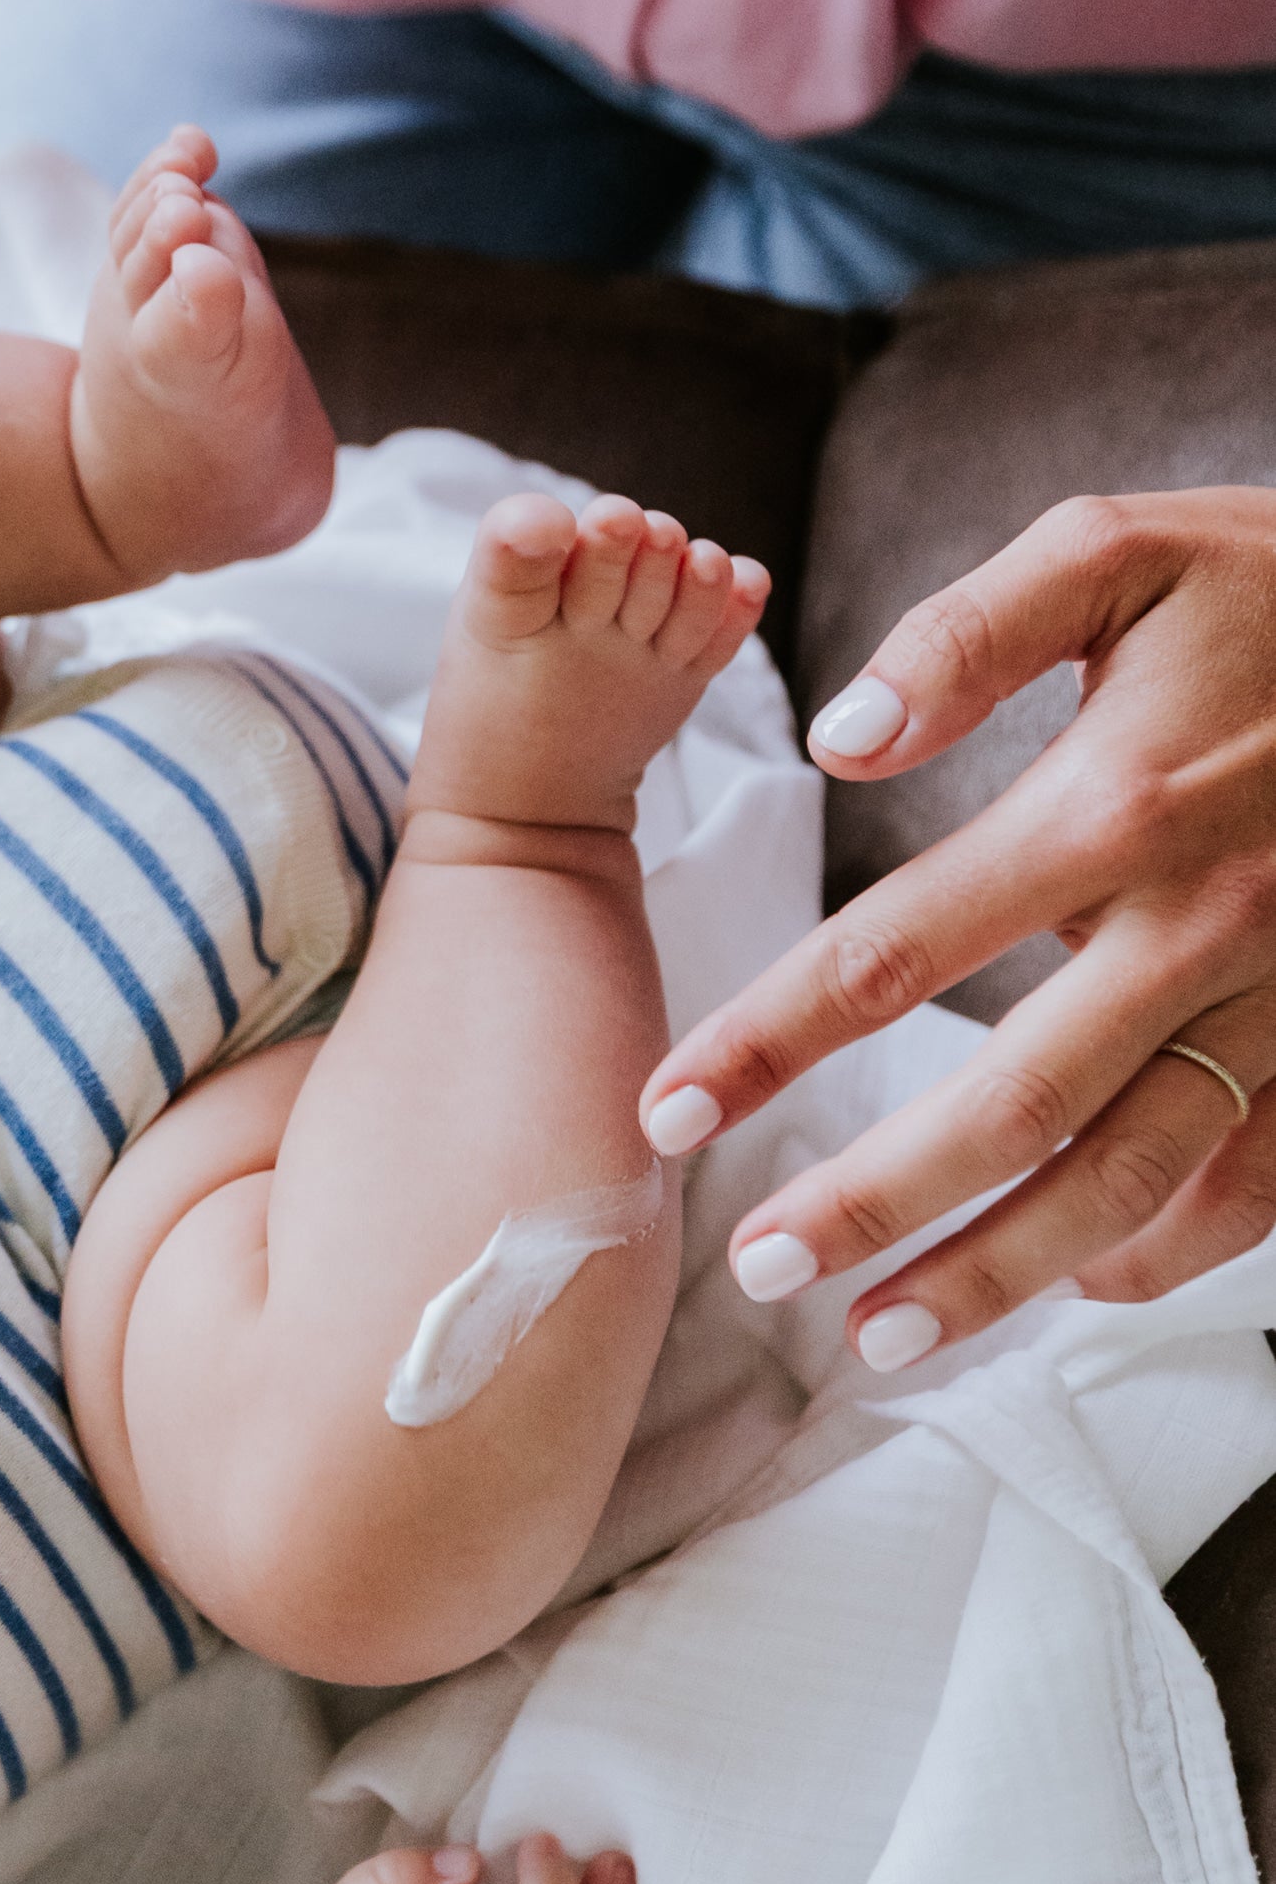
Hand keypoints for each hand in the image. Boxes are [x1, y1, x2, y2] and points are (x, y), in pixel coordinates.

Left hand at [644, 488, 1275, 1360]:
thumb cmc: (1265, 580)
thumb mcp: (1112, 548)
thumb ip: (962, 637)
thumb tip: (837, 741)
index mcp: (1108, 808)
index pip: (889, 954)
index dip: (766, 1042)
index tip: (668, 1110)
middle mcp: (1191, 927)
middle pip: (1005, 1107)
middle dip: (869, 1200)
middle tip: (757, 1262)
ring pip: (1127, 1177)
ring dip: (999, 1271)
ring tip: (879, 1334)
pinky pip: (1252, 1183)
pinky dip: (1165, 1253)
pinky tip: (1075, 1285)